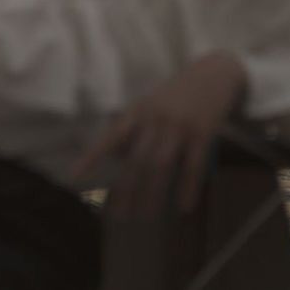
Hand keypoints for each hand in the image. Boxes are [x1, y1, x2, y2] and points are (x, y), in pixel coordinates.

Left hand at [71, 53, 247, 218]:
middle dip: (126, 189)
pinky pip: (193, 165)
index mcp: (138, 111)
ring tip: (145, 216)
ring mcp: (179, 125)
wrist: (214, 73)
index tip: (75, 177)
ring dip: (152, 193)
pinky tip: (182, 207)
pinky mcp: (204, 132)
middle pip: (136, 159)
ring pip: (161, 165)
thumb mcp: (149, 106)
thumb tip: (116, 158)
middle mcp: (155, 118)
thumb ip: (133, 130)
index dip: (92, 157)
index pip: (111, 137)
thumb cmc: (176, 95)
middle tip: (119, 216)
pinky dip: (187, 187)